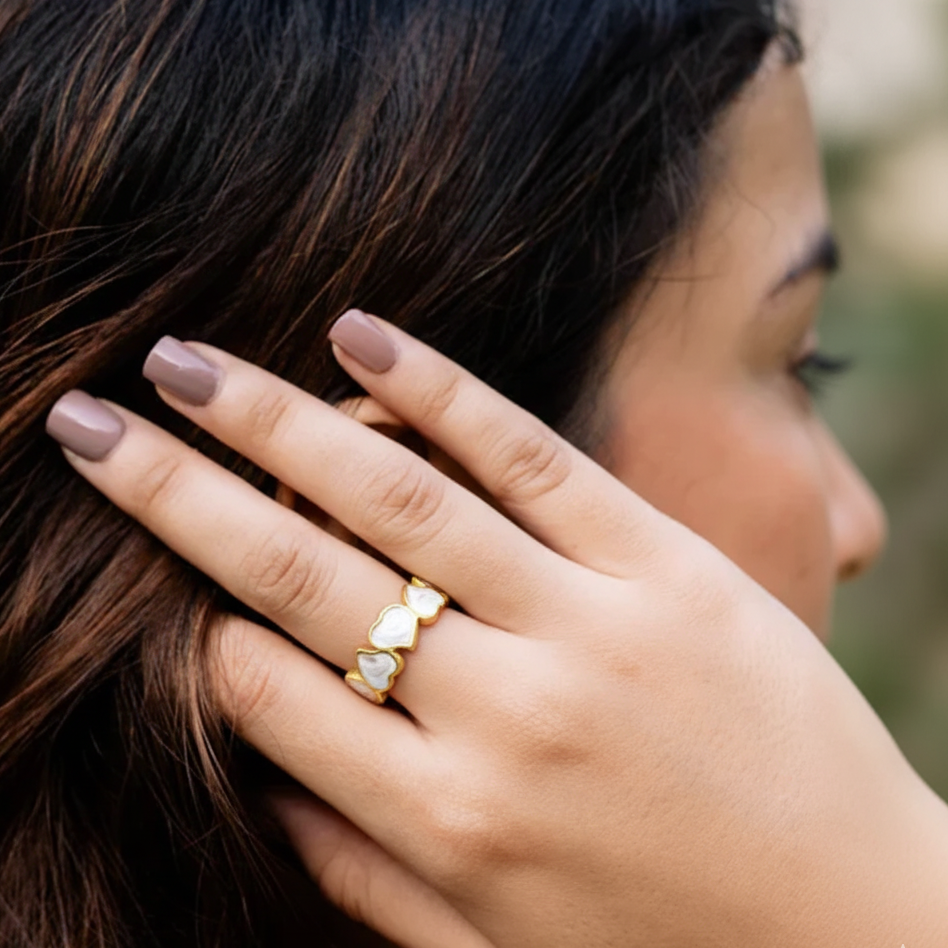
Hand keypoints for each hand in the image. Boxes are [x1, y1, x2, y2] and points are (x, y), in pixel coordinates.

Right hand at [48, 312, 947, 946]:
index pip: (261, 691)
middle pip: (295, 577)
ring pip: (401, 501)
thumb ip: (359, 870)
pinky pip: (534, 459)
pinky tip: (360, 336)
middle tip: (86, 422)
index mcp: (442, 824)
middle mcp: (499, 717)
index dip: (191, 623)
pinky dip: (442, 392)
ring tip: (186, 365)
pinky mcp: (668, 566)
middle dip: (173, 494)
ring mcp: (589, 628)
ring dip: (276, 422)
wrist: (865, 932)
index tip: (152, 566)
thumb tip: (251, 779)